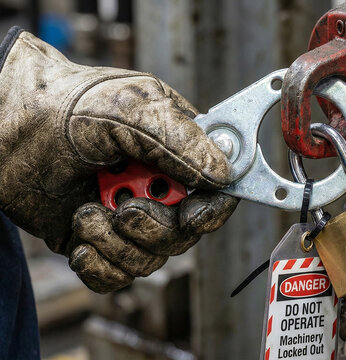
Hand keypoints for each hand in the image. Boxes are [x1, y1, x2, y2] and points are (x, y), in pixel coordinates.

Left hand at [0, 29, 237, 292]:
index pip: (216, 191)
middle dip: (154, 229)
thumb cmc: (64, 105)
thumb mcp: (128, 109)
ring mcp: (128, 215)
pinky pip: (117, 276)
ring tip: (86, 214)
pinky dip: (100, 267)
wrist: (3, 129)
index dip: (212, 210)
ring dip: (118, 245)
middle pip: (185, 235)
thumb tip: (222, 174)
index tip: (192, 216)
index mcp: (177, 152)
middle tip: (125, 209)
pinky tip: (81, 242)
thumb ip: (180, 139)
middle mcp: (158, 187)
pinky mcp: (100, 240)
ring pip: (151, 260)